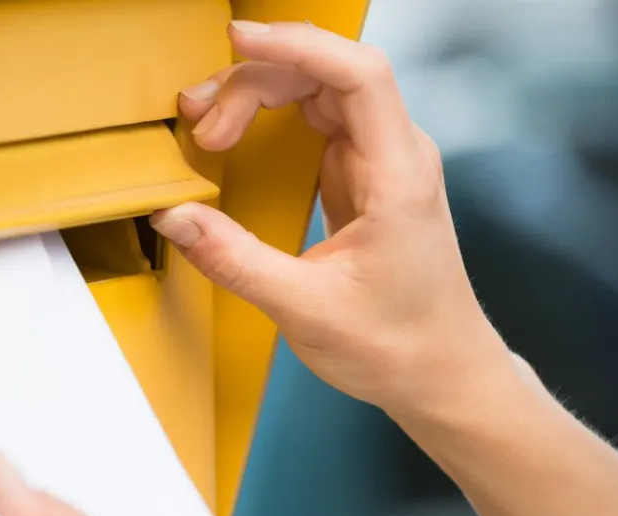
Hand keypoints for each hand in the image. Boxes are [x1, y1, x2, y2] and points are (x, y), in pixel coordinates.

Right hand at [151, 21, 516, 418]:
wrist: (441, 372)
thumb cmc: (398, 345)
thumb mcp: (306, 309)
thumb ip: (236, 261)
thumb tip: (175, 217)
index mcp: (397, 176)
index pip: (358, 75)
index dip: (299, 46)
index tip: (239, 40)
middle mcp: (394, 155)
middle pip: (325, 75)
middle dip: (255, 82)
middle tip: (199, 122)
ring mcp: (379, 162)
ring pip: (317, 92)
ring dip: (257, 95)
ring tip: (206, 128)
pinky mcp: (361, 177)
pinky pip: (314, 121)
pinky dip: (268, 119)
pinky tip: (234, 138)